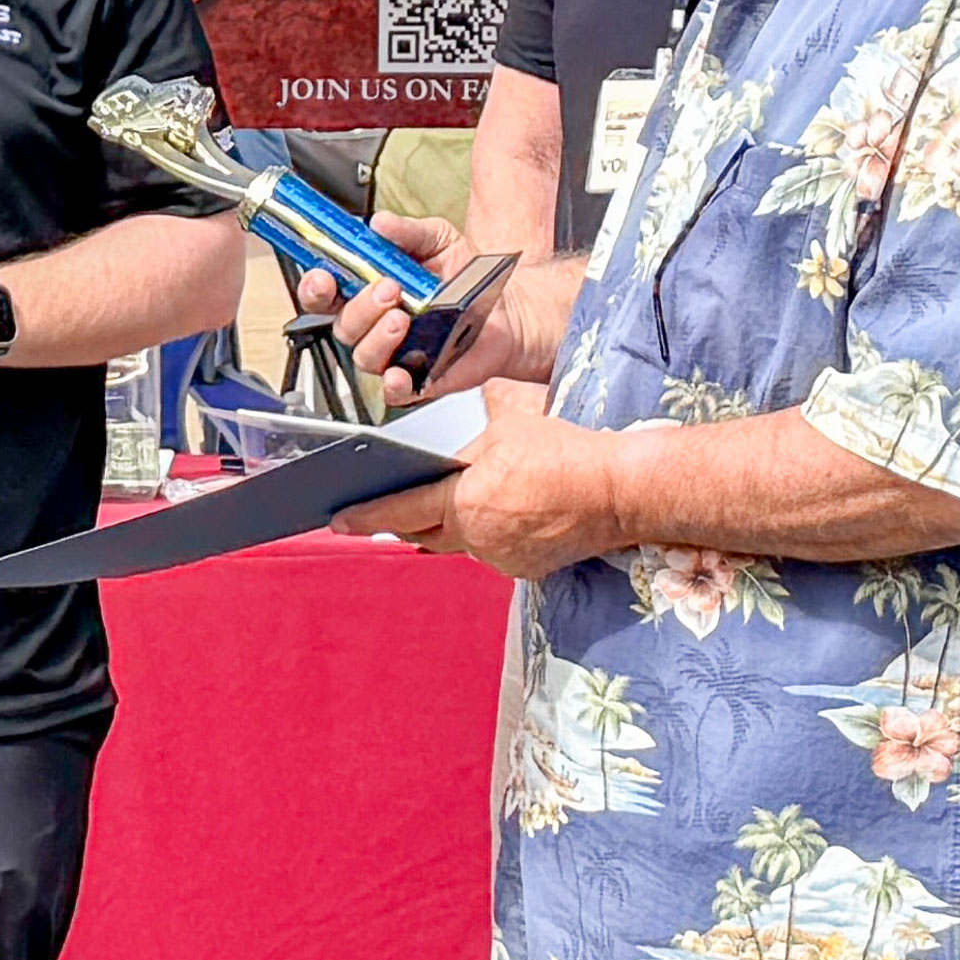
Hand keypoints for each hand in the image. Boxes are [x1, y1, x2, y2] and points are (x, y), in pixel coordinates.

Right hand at [319, 221, 576, 405]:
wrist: (510, 311)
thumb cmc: (468, 279)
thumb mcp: (439, 240)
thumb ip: (407, 232)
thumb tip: (379, 224)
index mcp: (370, 292)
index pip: (327, 294)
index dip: (316, 287)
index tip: (323, 276)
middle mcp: (376, 325)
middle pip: (343, 325)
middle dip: (359, 307)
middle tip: (387, 289)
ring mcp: (395, 354)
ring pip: (363, 356)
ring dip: (377, 337)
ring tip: (403, 317)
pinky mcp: (418, 380)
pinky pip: (393, 390)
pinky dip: (394, 382)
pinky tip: (402, 369)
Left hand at [329, 404, 624, 578]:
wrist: (620, 491)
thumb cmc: (569, 455)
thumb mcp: (517, 417)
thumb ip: (489, 407)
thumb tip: (483, 392)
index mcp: (463, 501)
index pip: (401, 509)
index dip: (367, 515)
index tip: (339, 521)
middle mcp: (476, 537)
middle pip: (425, 533)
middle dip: (404, 523)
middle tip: (382, 517)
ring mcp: (500, 557)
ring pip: (461, 543)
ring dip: (451, 527)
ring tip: (447, 508)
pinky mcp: (525, 568)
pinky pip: (493, 551)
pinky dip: (488, 534)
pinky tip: (498, 517)